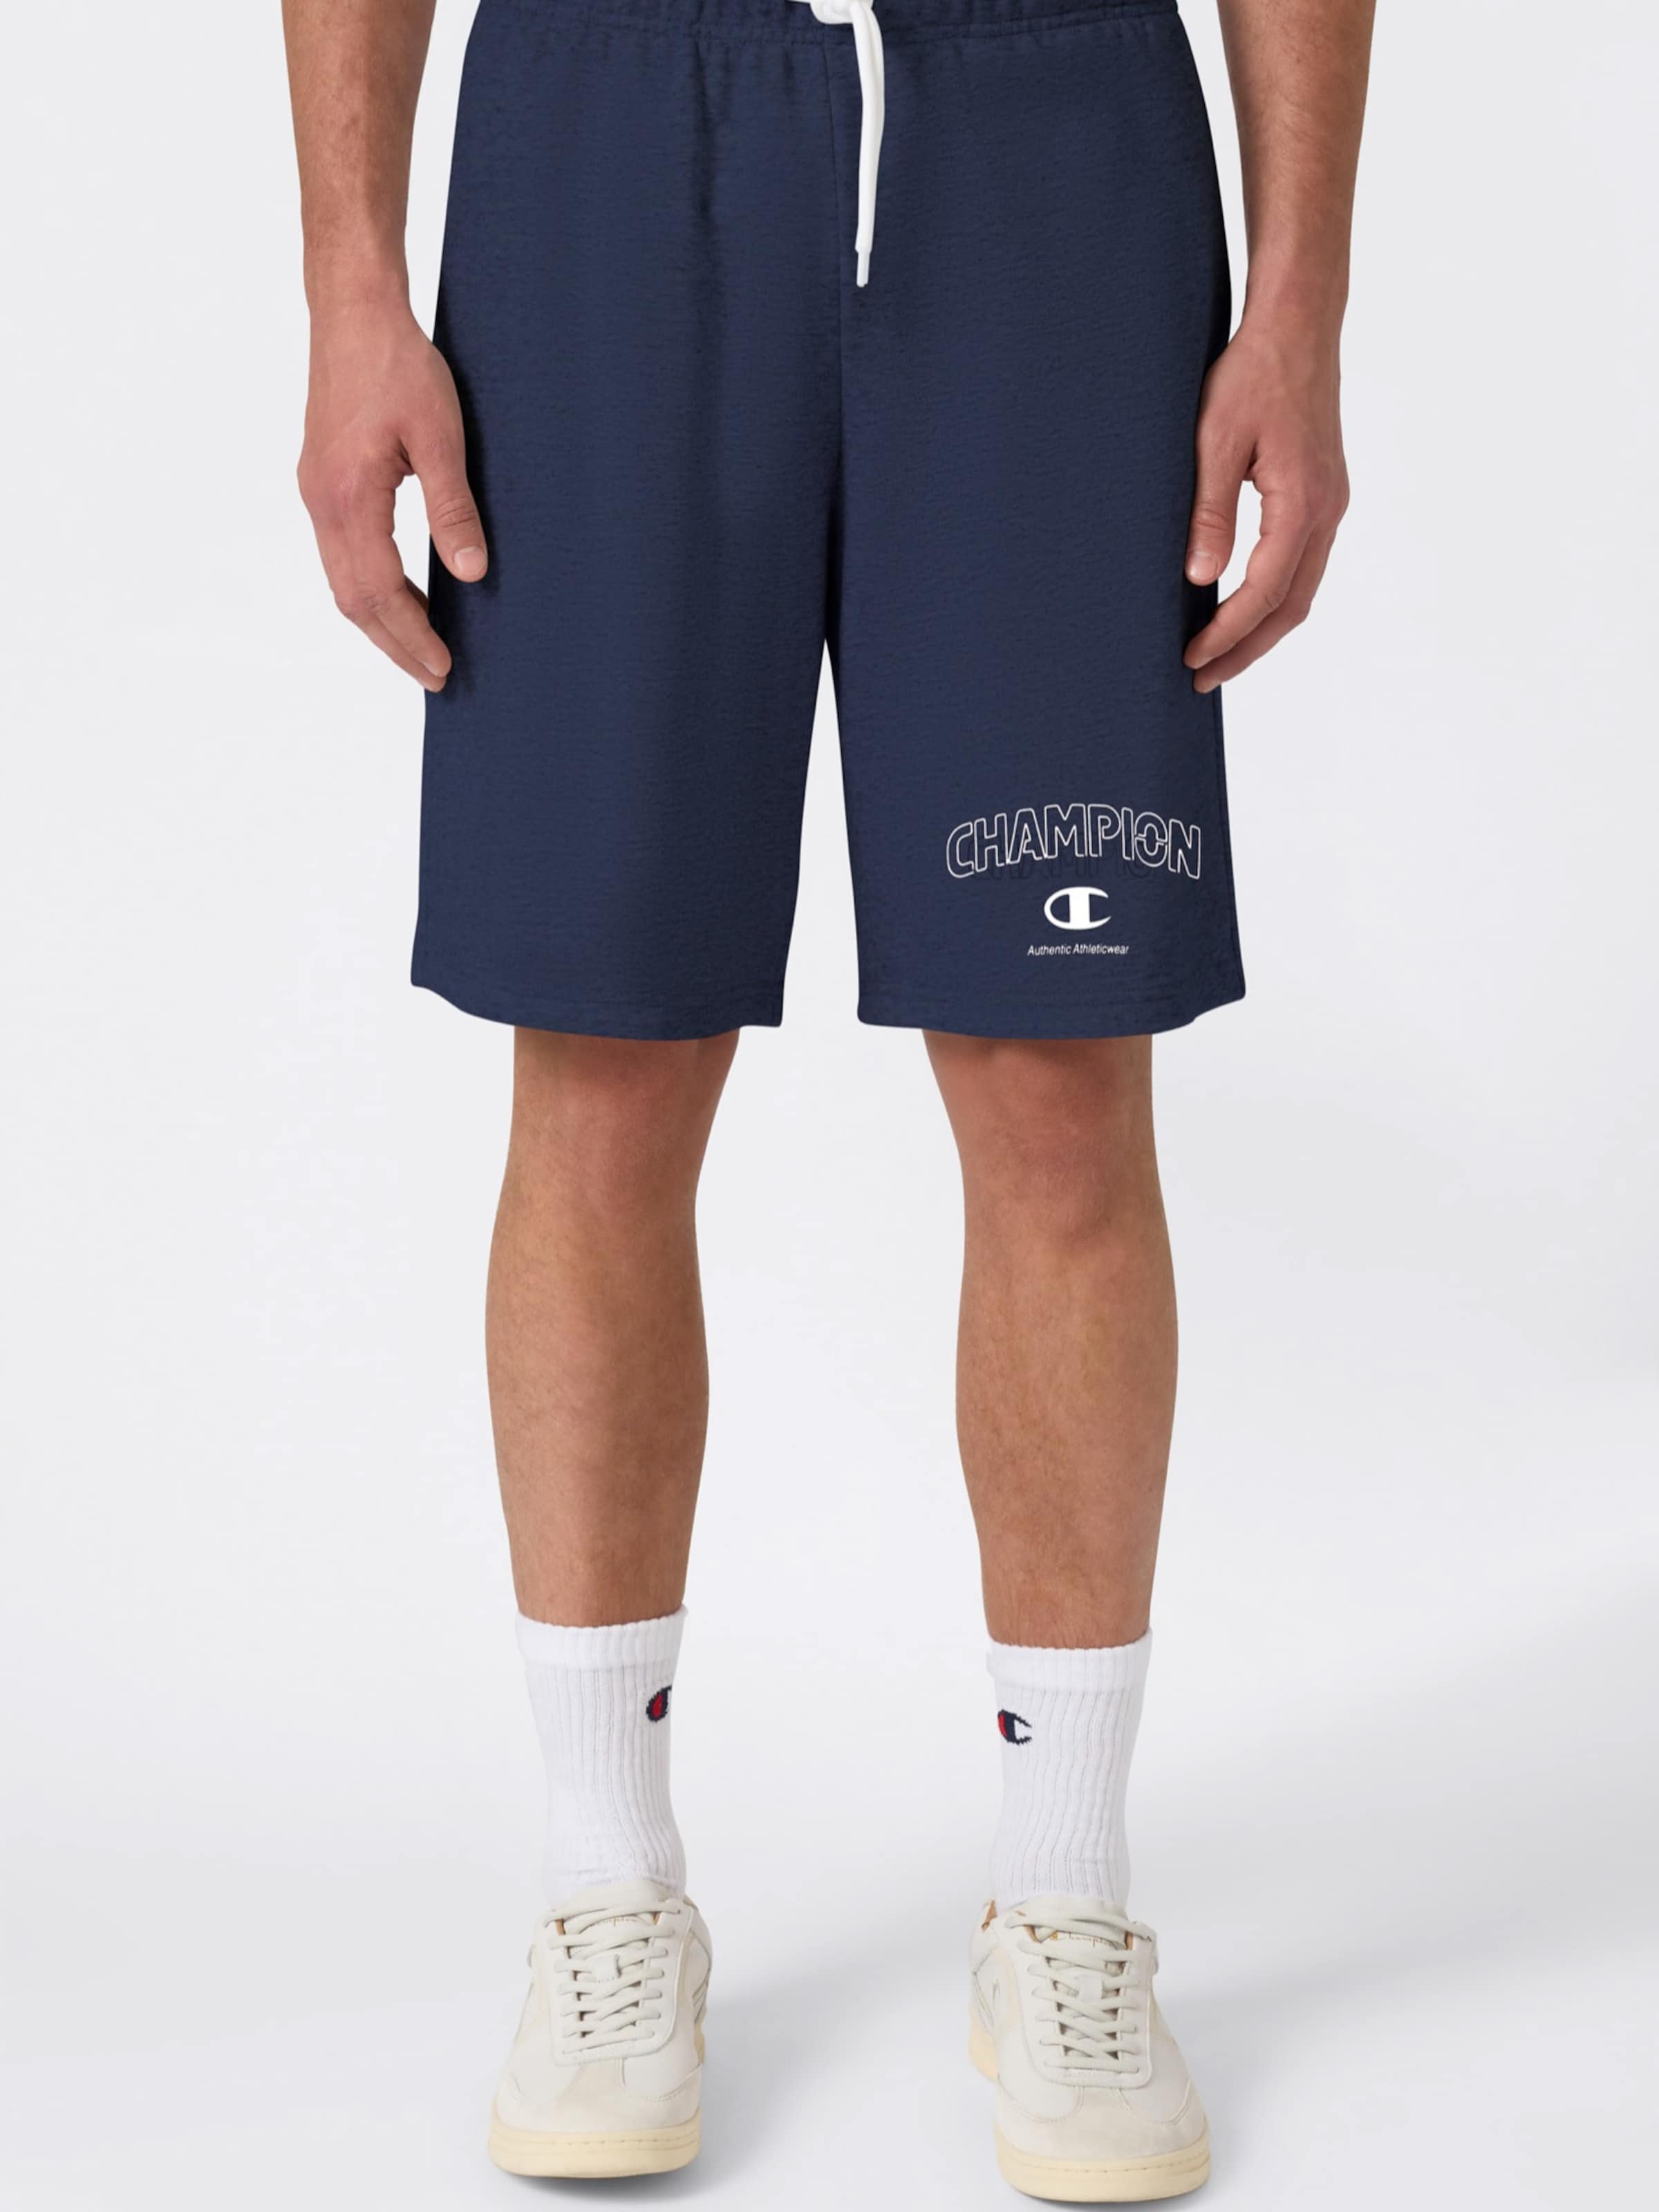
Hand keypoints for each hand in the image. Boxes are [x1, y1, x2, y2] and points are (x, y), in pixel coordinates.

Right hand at [297, 303, 485, 689]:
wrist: (352, 309)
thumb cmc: (396, 362)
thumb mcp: (440, 435)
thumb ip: (453, 508)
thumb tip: (472, 572)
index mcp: (347, 496)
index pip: (379, 591)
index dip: (412, 635)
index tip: (443, 667)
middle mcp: (322, 502)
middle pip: (353, 599)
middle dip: (395, 643)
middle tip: (436, 676)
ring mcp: (317, 492)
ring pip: (343, 581)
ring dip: (381, 620)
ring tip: (421, 648)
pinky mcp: (322, 481)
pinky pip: (342, 554)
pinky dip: (371, 586)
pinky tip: (404, 593)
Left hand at [1183, 318, 1348, 693]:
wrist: (1298, 325)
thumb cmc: (1253, 372)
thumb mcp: (1215, 440)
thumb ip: (1210, 512)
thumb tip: (1200, 578)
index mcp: (1302, 501)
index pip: (1264, 591)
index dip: (1227, 633)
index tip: (1192, 659)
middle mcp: (1326, 509)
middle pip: (1292, 606)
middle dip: (1246, 649)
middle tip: (1202, 679)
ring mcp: (1330, 503)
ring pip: (1302, 589)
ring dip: (1262, 629)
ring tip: (1220, 656)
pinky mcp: (1323, 494)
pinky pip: (1303, 563)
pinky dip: (1275, 597)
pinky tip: (1243, 607)